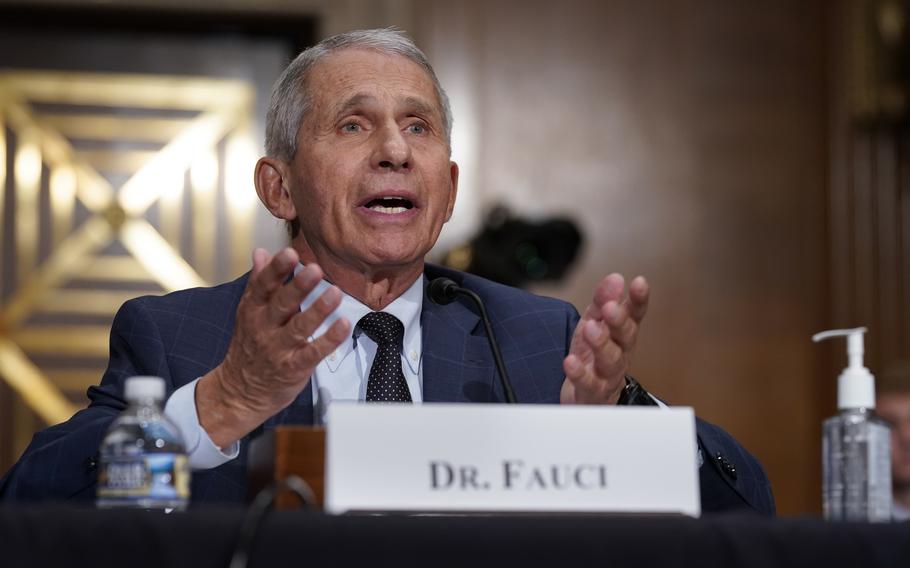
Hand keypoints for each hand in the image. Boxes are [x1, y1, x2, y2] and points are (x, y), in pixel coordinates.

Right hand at [196, 247, 349, 446]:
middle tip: (315, 269)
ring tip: (335, 293)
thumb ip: (258, 282)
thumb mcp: (248, 312)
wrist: (240, 392)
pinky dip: (329, 340)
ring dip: (318, 310)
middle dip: (299, 286)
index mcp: (253, 311)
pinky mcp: (294, 367)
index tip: (289, 253)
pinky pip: (313, 352)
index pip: (263, 286)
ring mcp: (279, 349)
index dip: (276, 269)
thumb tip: (260, 252)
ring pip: (299, 327)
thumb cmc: (249, 347)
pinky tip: (343, 325)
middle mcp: (264, 328)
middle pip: (282, 304)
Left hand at [560, 273, 648, 404]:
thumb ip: (603, 302)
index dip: (638, 300)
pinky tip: (570, 362)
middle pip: (626, 337)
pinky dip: (579, 373)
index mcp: (622, 335)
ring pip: (611, 360)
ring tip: (590, 329)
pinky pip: (588, 383)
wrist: (586, 398)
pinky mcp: (593, 393)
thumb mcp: (595, 324)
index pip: (634, 315)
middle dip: (620, 321)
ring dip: (602, 344)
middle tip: (611, 307)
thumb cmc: (594, 358)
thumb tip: (616, 277)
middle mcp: (621, 354)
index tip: (640, 283)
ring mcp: (608, 375)